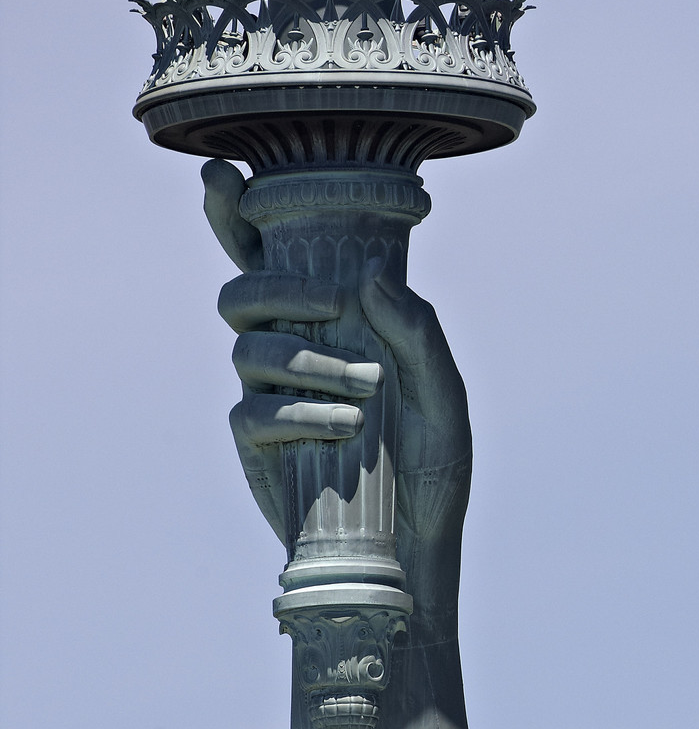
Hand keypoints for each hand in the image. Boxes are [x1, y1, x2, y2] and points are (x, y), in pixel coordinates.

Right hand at [201, 161, 473, 597]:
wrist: (416, 553)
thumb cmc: (433, 472)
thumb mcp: (445, 402)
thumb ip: (421, 338)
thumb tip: (373, 283)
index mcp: (329, 324)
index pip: (270, 257)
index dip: (234, 213)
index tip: (223, 176)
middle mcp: (289, 351)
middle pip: (241, 289)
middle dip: (277, 284)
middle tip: (332, 303)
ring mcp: (267, 398)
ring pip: (247, 345)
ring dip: (307, 359)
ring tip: (366, 392)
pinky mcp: (257, 447)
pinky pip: (254, 411)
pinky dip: (301, 412)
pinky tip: (346, 428)